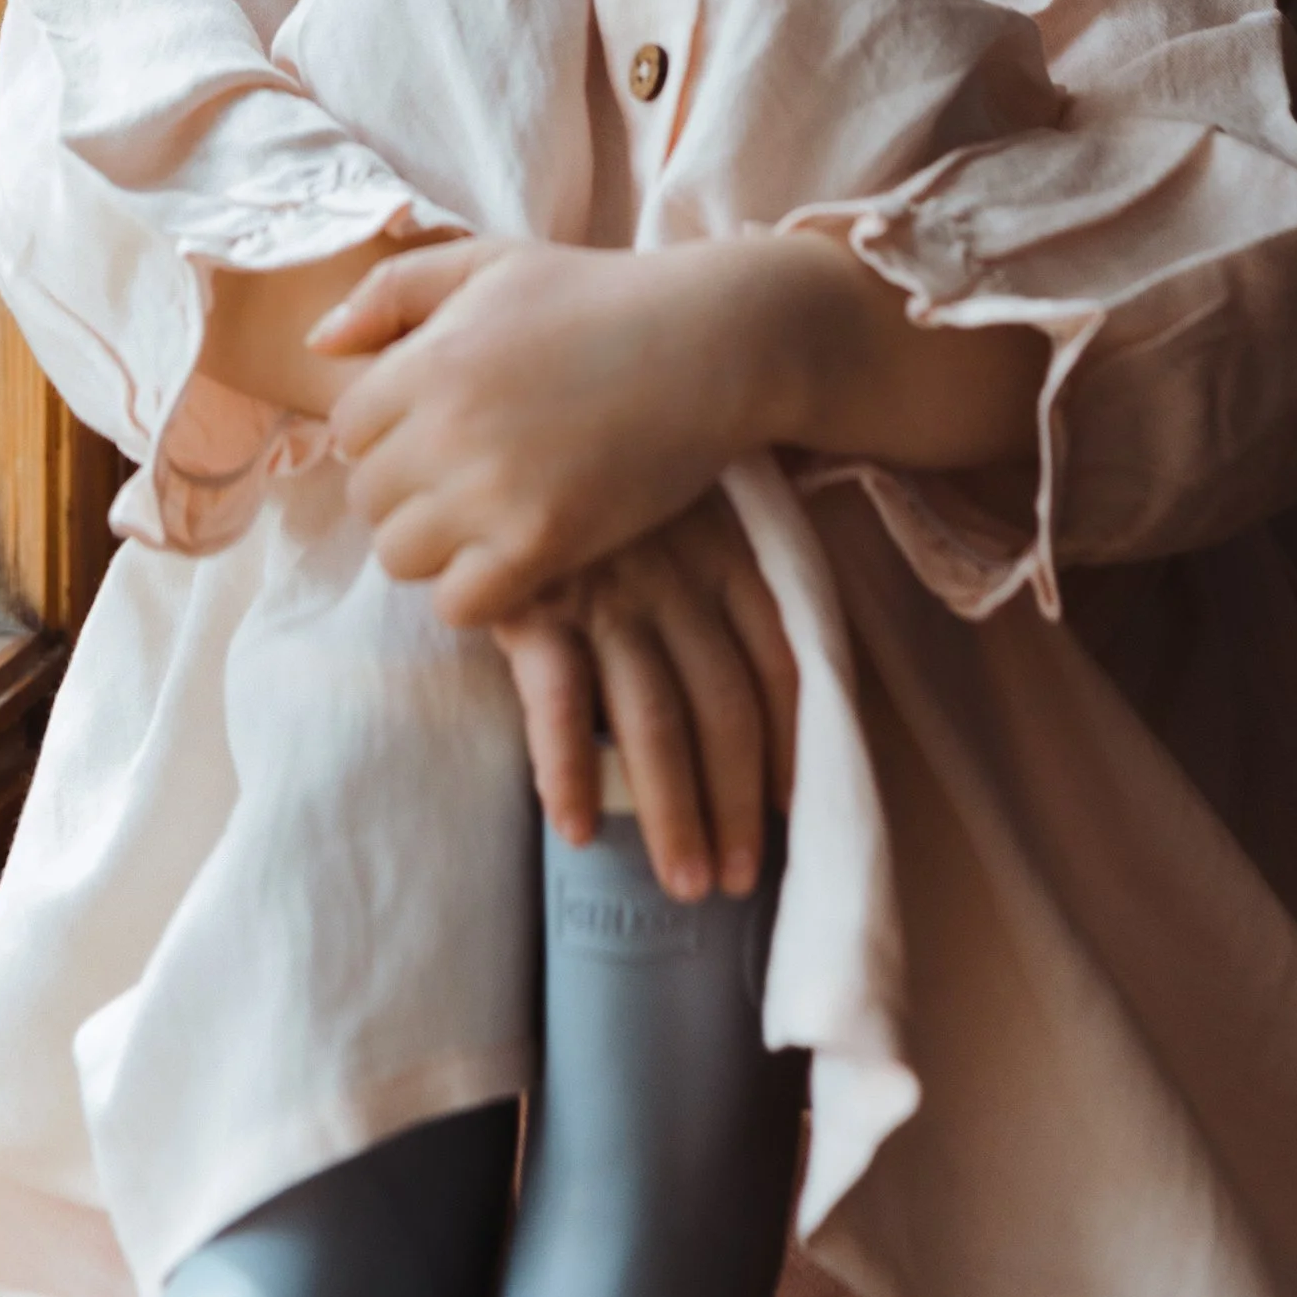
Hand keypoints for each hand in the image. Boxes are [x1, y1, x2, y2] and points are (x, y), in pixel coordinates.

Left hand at [312, 225, 1046, 627]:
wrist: (713, 341)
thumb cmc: (600, 297)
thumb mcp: (491, 264)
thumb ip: (393, 291)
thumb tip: (316, 344)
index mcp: (427, 358)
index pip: (344, 430)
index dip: (385, 435)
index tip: (436, 432)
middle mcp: (446, 427)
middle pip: (368, 499)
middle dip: (408, 493)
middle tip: (467, 479)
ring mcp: (494, 490)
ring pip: (401, 557)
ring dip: (437, 546)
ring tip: (488, 518)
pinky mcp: (545, 544)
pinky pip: (461, 603)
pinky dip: (481, 590)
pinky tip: (519, 555)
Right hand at [495, 490, 798, 900]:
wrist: (504, 412)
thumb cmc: (592, 465)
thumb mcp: (675, 500)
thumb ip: (713, 571)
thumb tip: (752, 670)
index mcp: (723, 553)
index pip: (778, 663)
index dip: (789, 745)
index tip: (792, 811)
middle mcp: (676, 581)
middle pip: (725, 710)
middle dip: (738, 805)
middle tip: (739, 879)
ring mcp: (608, 596)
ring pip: (657, 725)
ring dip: (675, 814)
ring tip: (684, 884)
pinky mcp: (536, 607)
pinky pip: (560, 706)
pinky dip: (570, 773)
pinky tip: (576, 830)